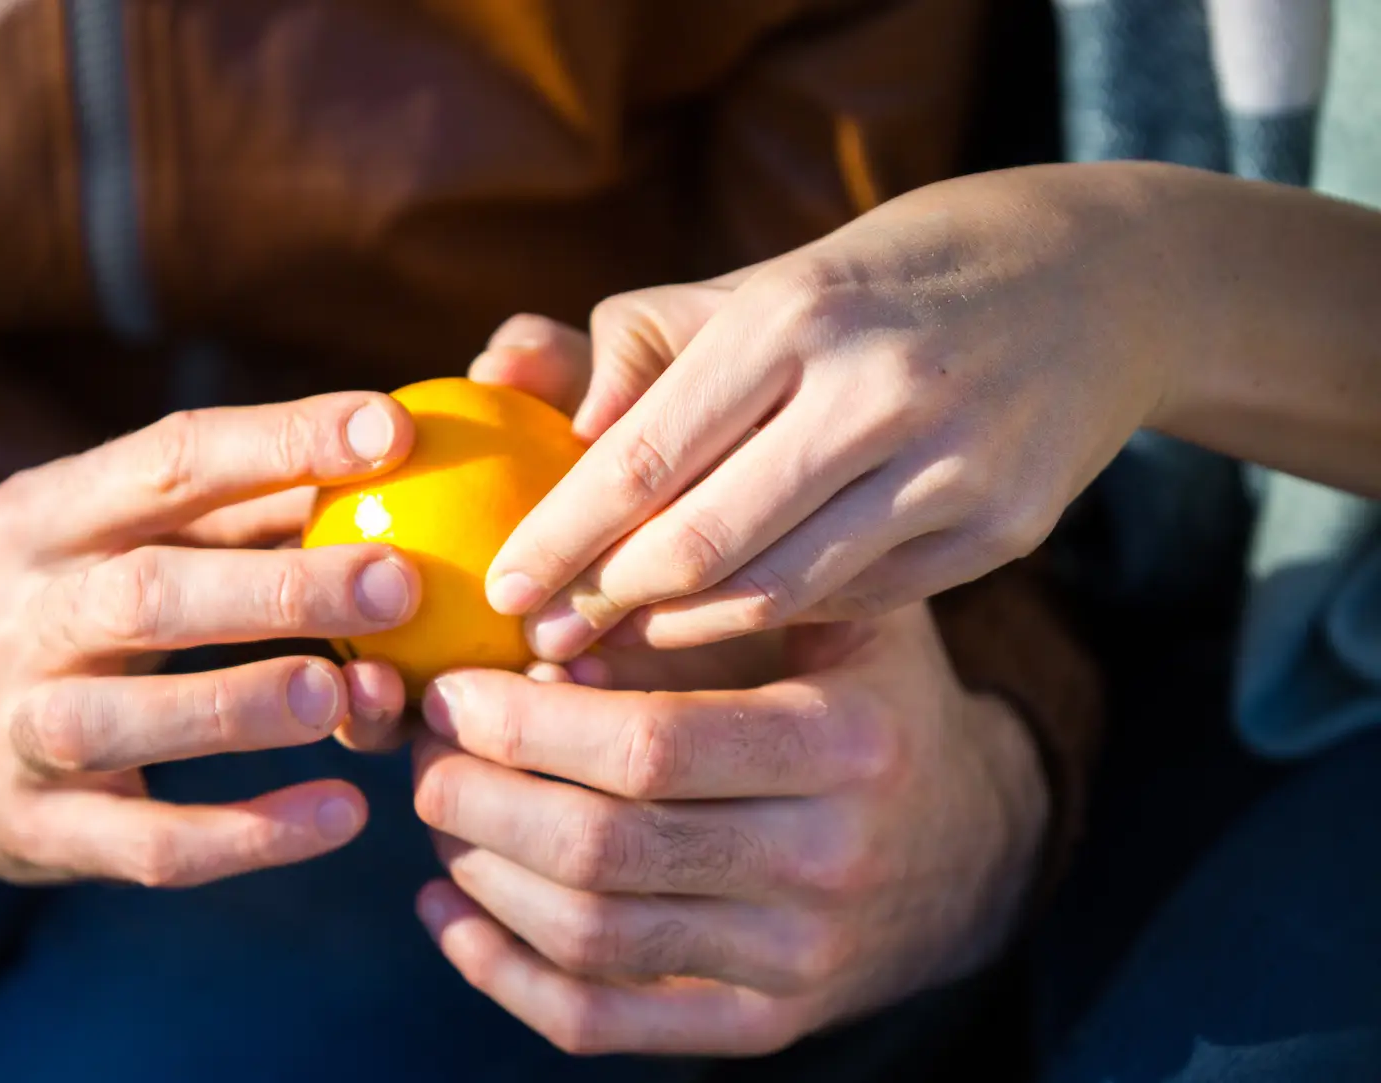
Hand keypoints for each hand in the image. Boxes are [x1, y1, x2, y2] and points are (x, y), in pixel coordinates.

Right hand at [0, 393, 421, 883]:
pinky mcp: (36, 830)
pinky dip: (248, 835)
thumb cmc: (67, 606)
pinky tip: (342, 814)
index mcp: (42, 516)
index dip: (279, 443)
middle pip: (145, 593)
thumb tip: (388, 455)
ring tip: (351, 696)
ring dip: (244, 706)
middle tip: (398, 584)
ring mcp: (17, 729)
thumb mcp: (117, 537)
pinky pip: (147, 843)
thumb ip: (240, 511)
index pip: (166, 460)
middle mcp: (17, 616)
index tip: (390, 434)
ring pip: (125, 720)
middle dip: (276, 589)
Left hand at [411, 605, 1047, 1055]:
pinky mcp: (762, 1025)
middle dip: (480, 797)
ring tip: (437, 811)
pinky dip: (504, 974)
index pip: (651, 747)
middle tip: (422, 751)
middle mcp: (829, 863)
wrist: (973, 846)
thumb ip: (704, 600)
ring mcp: (797, 961)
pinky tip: (448, 914)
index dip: (526, 723)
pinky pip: (603, 1022)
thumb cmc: (869, 696)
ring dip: (480, 874)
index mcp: (846, 743)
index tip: (453, 690)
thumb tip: (541, 624)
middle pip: (605, 849)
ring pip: (591, 936)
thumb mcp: (829, 613)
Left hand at [484, 167, 1185, 657]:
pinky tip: (726, 626)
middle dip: (606, 603)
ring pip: (778, 591)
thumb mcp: (767, 283)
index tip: (502, 588)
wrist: (1100, 279)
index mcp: (796, 313)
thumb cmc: (883, 283)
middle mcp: (877, 389)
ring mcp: (953, 465)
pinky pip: (857, 601)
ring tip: (617, 644)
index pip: (644, 454)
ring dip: (680, 633)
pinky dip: (777, 618)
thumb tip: (563, 431)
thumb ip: (651, 348)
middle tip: (545, 639)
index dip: (561, 535)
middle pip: (702, 543)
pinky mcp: (1003, 529)